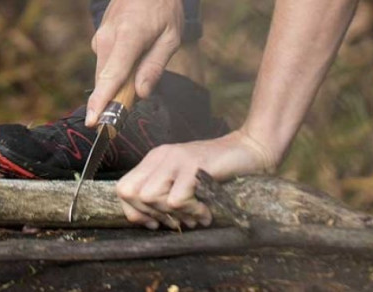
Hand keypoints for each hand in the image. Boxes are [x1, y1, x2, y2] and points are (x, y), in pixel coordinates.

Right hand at [86, 0, 183, 125]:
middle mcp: (108, 37)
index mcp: (128, 37)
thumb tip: (140, 93)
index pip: (111, 77)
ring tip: (145, 59)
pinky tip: (136, 53)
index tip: (93, 122)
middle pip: (106, 81)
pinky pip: (106, 62)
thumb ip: (155, 66)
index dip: (102, 102)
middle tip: (140, 95)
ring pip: (105, 72)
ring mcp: (100, 36)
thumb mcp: (171, 36)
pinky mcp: (100, 36)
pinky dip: (117, 69)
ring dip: (119, 82)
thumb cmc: (164, 3)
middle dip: (116, 99)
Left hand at [115, 128, 276, 229]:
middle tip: (178, 218)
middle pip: (132, 194)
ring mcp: (176, 157)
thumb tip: (149, 223)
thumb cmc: (217, 173)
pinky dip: (191, 212)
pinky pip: (176, 199)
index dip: (135, 212)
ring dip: (174, 214)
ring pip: (150, 197)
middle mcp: (161, 155)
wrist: (249, 150)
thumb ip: (164, 196)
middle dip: (152, 214)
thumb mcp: (184, 183)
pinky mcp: (193, 164)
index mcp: (155, 159)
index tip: (157, 222)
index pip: (123, 188)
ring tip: (196, 213)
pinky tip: (206, 210)